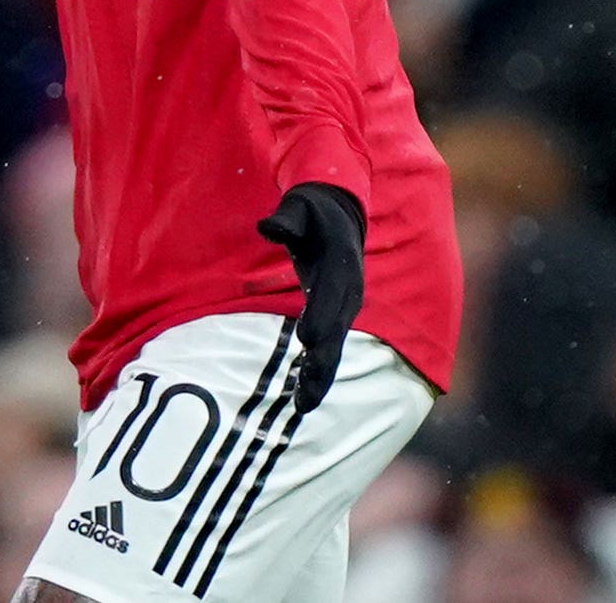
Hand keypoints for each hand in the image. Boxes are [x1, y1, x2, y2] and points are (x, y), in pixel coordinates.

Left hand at [257, 182, 365, 412]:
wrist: (338, 218)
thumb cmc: (312, 212)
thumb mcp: (300, 208)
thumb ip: (287, 219)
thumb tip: (267, 226)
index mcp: (342, 265)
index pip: (332, 295)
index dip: (321, 317)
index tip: (306, 340)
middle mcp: (348, 293)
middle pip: (337, 331)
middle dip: (323, 361)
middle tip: (307, 392)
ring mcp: (344, 309)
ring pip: (335, 347)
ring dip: (320, 377)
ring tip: (303, 406)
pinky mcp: (335, 317)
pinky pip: (328, 348)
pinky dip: (316, 372)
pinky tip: (301, 399)